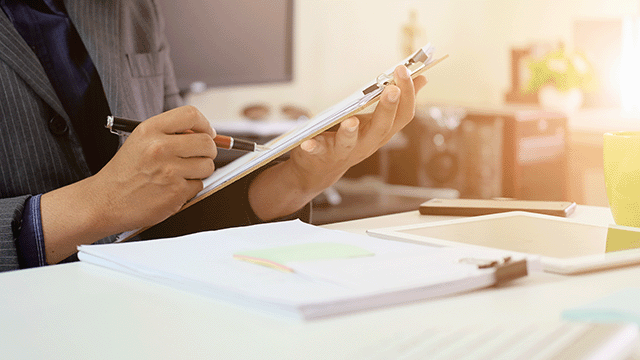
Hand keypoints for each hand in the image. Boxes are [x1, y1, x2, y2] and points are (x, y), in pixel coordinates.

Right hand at [41, 106, 216, 262]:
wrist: (105, 201)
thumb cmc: (125, 172)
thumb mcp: (140, 141)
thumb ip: (170, 133)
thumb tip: (206, 133)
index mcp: (150, 130)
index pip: (191, 115)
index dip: (204, 124)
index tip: (207, 132)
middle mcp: (160, 148)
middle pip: (206, 142)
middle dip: (208, 151)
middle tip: (198, 156)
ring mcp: (169, 171)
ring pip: (208, 166)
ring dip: (200, 171)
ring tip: (180, 174)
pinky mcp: (175, 193)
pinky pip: (199, 185)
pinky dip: (190, 188)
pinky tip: (171, 188)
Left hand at [248, 65, 426, 219]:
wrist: (322, 168)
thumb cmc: (351, 139)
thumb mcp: (375, 121)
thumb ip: (395, 102)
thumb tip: (422, 78)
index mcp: (382, 131)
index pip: (403, 115)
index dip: (408, 94)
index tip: (403, 69)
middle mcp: (367, 143)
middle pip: (382, 127)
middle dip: (388, 108)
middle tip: (392, 89)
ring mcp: (345, 150)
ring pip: (351, 143)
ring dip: (351, 132)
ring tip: (351, 121)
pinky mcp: (322, 154)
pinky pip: (318, 152)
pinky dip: (313, 147)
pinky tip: (307, 143)